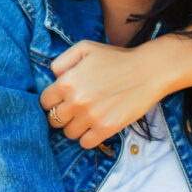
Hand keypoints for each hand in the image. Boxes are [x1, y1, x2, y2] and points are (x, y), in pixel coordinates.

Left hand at [39, 40, 170, 148]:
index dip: (51, 101)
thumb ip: (62, 61)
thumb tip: (53, 77)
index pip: (44, 102)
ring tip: (84, 118)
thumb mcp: (84, 48)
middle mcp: (76, 101)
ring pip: (68, 133)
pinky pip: (86, 143)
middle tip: (73, 110)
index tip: (60, 100)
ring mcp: (91, 117)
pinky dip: (87, 138)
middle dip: (61, 115)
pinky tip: (94, 127)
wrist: (147, 71)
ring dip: (74, 127)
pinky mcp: (107, 128)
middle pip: (53, 120)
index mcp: (67, 82)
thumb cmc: (115, 58)